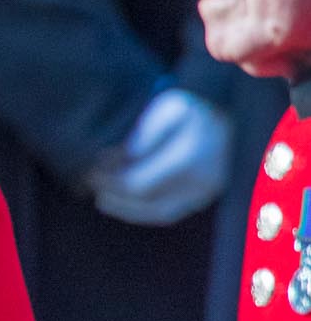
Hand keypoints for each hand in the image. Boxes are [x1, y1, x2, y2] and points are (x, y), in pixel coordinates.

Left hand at [85, 88, 227, 225]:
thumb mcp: (170, 108)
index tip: (91, 173)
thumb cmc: (194, 108)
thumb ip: (147, 134)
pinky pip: (172, 212)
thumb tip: (128, 158)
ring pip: (160, 212)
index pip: (139, 183)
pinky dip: (145, 210)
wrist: (231, 114)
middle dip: (117, 197)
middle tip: (94, 188)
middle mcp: (201, 180)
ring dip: (128, 209)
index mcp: (190, 157)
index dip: (111, 182)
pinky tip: (125, 201)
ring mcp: (206, 192)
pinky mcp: (205, 197)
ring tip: (104, 198)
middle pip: (147, 202)